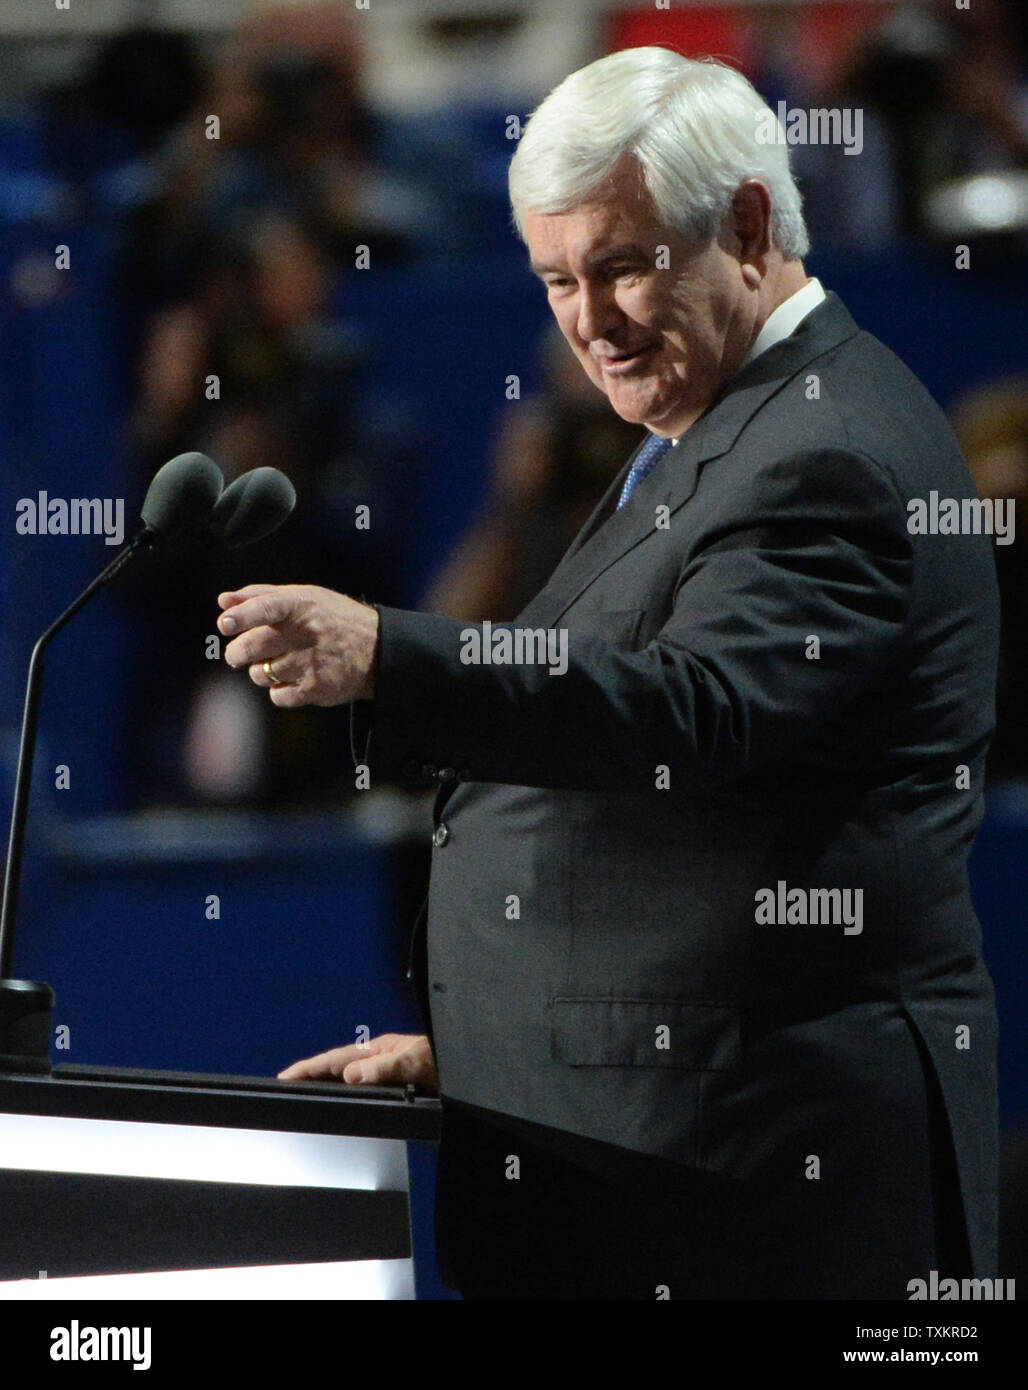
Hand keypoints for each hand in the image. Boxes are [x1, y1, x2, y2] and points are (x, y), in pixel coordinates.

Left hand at [217, 583, 379, 706]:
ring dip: (261, 671)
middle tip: (239, 653)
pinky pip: (277, 696)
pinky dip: (279, 690)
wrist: (378, 650)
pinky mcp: (315, 689)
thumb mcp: (304, 597)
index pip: (265, 608)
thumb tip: (223, 601)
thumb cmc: (332, 618)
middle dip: (236, 653)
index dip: (242, 616)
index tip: (224, 624)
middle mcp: (305, 633)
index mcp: (300, 605)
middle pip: (251, 648)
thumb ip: (261, 597)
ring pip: (259, 674)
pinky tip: (295, 678)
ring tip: (282, 662)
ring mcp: (310, 664)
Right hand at [278, 1033, 438, 1093]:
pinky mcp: (396, 1085)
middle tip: (283, 1084)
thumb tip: (350, 1074)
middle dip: (310, 1073)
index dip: (309, 1067)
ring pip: (348, 1076)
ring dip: (325, 1083)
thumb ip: (387, 1067)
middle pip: (337, 1066)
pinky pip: (362, 1089)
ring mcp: (386, 1071)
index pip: (337, 1059)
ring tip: (303, 1092)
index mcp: (380, 1050)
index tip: (285, 1075)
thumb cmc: (447, 1060)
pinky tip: (341, 1100)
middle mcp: (380, 1059)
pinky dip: (345, 1093)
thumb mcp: (417, 1061)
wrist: (473, 1070)